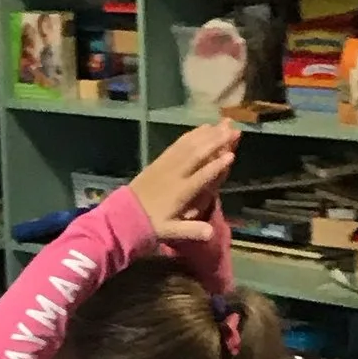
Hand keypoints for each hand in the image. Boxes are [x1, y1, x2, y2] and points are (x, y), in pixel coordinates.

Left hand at [130, 120, 236, 242]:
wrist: (124, 214)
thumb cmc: (151, 224)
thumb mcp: (170, 232)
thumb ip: (191, 231)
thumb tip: (211, 234)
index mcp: (180, 193)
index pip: (201, 177)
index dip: (216, 166)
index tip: (231, 155)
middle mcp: (175, 175)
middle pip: (197, 155)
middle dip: (216, 142)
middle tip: (233, 130)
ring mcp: (166, 165)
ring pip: (189, 145)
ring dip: (207, 134)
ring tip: (223, 125)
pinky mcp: (160, 160)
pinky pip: (178, 144)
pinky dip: (192, 134)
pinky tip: (203, 128)